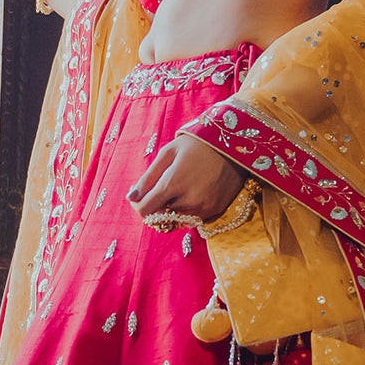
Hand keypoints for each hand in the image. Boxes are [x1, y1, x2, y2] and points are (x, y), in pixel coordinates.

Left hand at [127, 134, 246, 225]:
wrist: (233, 145)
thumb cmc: (196, 145)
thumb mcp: (167, 153)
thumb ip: (147, 178)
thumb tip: (131, 198)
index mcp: (173, 183)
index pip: (145, 209)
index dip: (138, 204)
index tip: (138, 195)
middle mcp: (188, 201)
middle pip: (159, 215)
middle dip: (154, 204)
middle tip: (159, 187)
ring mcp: (203, 208)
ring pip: (175, 218)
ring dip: (171, 207)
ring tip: (178, 186)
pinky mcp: (214, 212)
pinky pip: (192, 218)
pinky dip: (187, 209)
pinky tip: (193, 190)